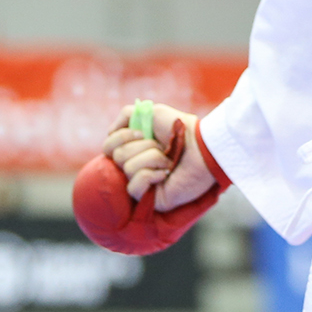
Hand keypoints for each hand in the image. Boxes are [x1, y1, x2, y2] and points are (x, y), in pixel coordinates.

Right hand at [101, 102, 217, 210]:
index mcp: (134, 148)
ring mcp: (144, 183)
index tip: (142, 131)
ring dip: (151, 158)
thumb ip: (127, 116)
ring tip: (169, 159)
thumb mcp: (151, 112)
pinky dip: (150, 175)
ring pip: (126, 169)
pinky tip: (166, 174)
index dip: (121, 137)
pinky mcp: (152, 199)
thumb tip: (110, 133)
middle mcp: (136, 165)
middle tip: (161, 146)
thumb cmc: (180, 128)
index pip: (109, 147)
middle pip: (115, 156)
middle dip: (140, 146)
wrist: (203, 145)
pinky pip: (134, 187)